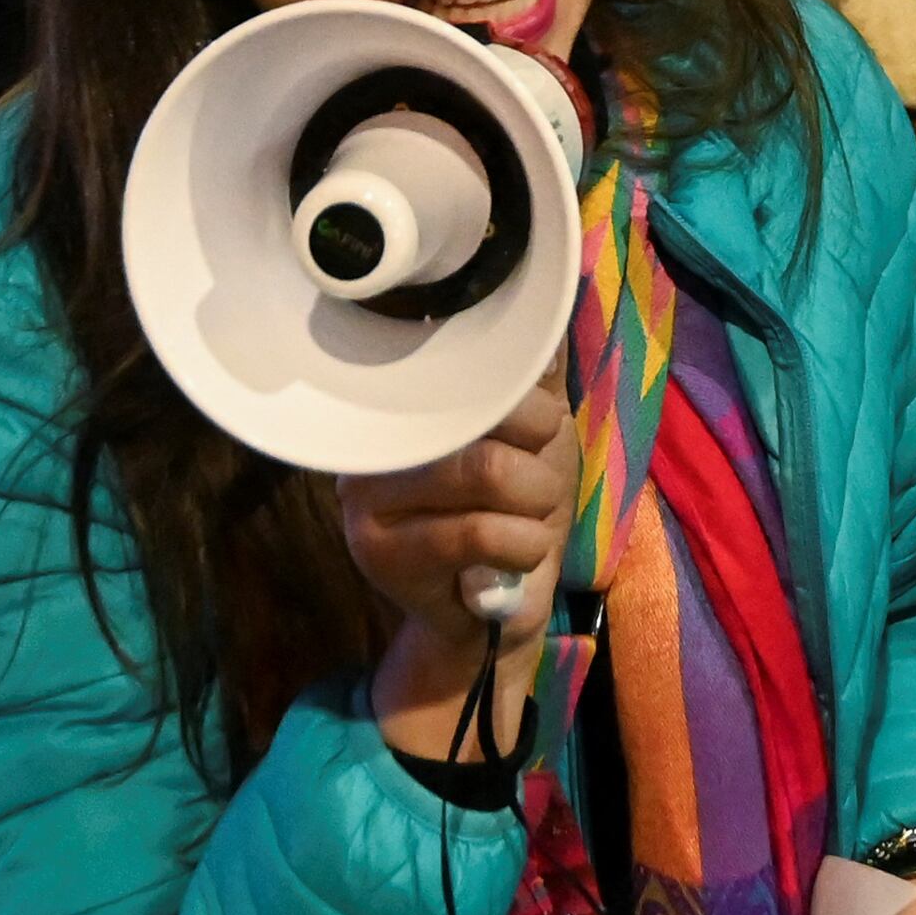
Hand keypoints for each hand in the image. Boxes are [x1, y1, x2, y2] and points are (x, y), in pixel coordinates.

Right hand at [342, 365, 570, 758]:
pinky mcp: (383, 556)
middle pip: (485, 418)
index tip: (535, 434)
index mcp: (404, 405)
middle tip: (533, 488)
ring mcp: (366, 499)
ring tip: (523, 524)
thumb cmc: (514, 513)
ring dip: (537, 506)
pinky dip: (525, 547)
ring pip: (489, 472)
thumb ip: (534, 375)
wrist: (496, 616)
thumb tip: (549, 298)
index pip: (474, 369)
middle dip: (539, 458)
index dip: (529, 404)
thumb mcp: (536, 435)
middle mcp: (373, 442)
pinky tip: (512, 561)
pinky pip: (483, 533)